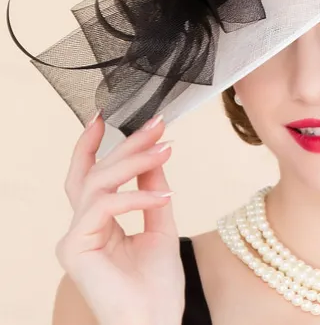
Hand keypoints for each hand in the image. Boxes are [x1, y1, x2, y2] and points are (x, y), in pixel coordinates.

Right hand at [55, 112, 184, 324]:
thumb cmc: (158, 284)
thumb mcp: (160, 223)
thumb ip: (152, 188)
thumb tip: (156, 153)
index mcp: (97, 222)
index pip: (89, 175)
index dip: (93, 144)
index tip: (107, 115)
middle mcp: (80, 227)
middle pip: (95, 173)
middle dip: (126, 143)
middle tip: (157, 124)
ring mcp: (74, 239)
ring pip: (97, 183)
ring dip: (134, 161)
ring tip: (166, 148)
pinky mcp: (75, 250)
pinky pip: (103, 207)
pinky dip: (135, 196)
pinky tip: (164, 196)